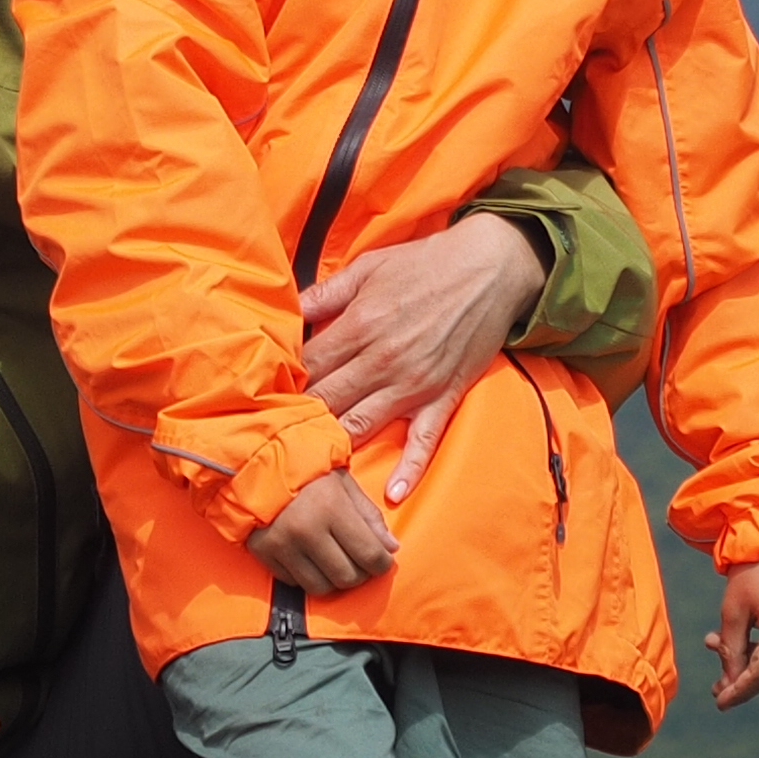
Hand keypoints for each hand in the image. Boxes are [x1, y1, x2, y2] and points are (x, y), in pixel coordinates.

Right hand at [244, 468, 396, 595]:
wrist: (254, 464)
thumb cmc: (305, 470)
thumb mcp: (343, 483)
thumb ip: (369, 516)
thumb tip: (390, 548)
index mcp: (331, 507)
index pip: (370, 555)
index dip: (382, 564)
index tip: (381, 560)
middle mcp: (306, 530)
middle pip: (347, 577)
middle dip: (359, 573)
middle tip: (357, 561)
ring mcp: (282, 544)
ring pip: (320, 587)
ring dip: (332, 579)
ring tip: (333, 561)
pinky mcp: (263, 553)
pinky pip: (294, 582)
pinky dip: (305, 575)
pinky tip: (308, 556)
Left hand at [300, 216, 546, 504]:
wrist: (492, 268)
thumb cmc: (426, 264)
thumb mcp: (369, 267)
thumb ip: (326, 293)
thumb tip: (288, 311)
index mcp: (361, 325)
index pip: (308, 366)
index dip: (284, 382)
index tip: (267, 395)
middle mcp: (383, 361)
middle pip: (327, 401)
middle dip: (299, 418)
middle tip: (276, 434)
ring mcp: (414, 384)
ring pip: (361, 425)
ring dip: (335, 444)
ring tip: (310, 462)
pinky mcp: (443, 397)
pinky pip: (423, 440)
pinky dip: (409, 468)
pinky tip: (391, 493)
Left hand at [706, 559, 758, 707]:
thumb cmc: (752, 570)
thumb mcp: (733, 611)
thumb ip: (730, 650)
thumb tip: (729, 684)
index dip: (738, 691)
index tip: (720, 704)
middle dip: (744, 681)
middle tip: (717, 687)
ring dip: (753, 664)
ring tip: (721, 653)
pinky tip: (744, 644)